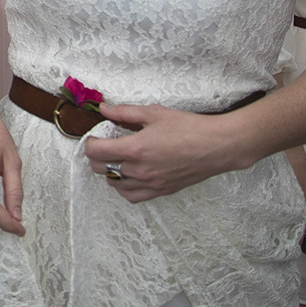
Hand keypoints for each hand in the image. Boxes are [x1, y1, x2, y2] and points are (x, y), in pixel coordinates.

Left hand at [82, 103, 243, 203]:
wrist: (216, 146)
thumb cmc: (188, 127)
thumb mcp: (154, 113)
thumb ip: (125, 112)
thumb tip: (104, 110)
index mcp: (135, 148)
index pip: (96, 152)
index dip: (89, 143)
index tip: (94, 137)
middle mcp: (139, 170)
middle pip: (101, 169)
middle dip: (96, 157)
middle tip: (103, 146)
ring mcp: (150, 183)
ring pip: (115, 185)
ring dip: (109, 172)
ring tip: (116, 160)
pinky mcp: (161, 191)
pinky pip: (132, 196)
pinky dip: (124, 188)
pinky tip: (128, 177)